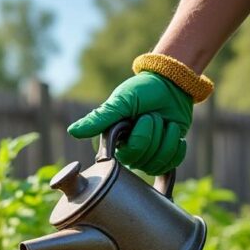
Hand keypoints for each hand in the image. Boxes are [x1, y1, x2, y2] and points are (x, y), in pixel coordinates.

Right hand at [68, 72, 193, 175]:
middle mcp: (126, 153)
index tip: (140, 117)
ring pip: (159, 162)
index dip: (141, 136)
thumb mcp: (121, 101)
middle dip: (154, 132)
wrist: (170, 85)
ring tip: (163, 121)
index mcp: (112, 142)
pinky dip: (177, 146)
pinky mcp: (163, 157)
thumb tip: (72, 131)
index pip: (129, 155)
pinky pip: (172, 163)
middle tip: (152, 116)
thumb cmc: (142, 91)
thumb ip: (100, 119)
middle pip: (145, 159)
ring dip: (167, 137)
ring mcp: (145, 157)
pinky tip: (173, 132)